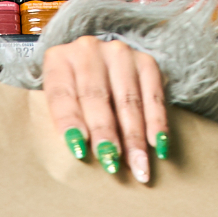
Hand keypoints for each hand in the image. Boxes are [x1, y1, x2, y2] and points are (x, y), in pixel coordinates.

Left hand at [40, 36, 171, 183]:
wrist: (98, 62)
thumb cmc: (73, 93)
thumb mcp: (60, 100)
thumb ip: (66, 120)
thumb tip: (81, 155)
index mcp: (58, 60)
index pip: (61, 94)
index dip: (69, 121)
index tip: (78, 149)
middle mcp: (88, 51)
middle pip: (97, 97)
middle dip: (106, 134)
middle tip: (112, 163)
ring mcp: (119, 54)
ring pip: (128, 100)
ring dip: (134, 137)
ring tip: (138, 165)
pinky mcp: (145, 61)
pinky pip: (153, 96)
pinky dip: (157, 122)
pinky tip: (159, 145)